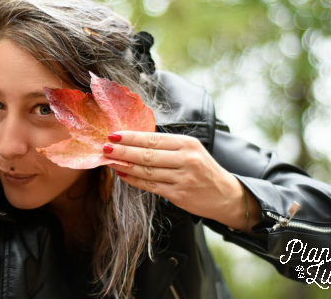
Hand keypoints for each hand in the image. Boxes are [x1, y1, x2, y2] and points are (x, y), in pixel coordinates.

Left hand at [103, 131, 259, 230]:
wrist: (226, 195)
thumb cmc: (203, 170)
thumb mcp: (191, 150)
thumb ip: (167, 146)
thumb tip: (134, 141)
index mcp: (187, 144)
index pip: (153, 139)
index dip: (131, 137)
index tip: (113, 135)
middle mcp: (186, 159)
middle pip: (147, 154)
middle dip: (123, 151)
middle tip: (105, 147)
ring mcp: (182, 178)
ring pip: (147, 171)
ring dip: (124, 165)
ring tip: (109, 161)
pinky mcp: (179, 194)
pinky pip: (150, 186)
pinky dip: (134, 180)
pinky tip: (122, 175)